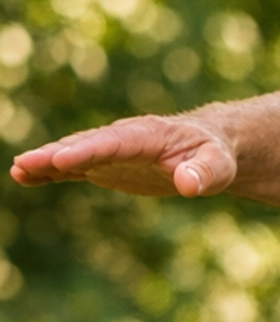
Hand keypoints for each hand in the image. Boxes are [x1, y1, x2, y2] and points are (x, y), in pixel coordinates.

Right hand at [10, 113, 236, 196]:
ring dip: (46, 163)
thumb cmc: (214, 155)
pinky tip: (25, 177)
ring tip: (19, 170)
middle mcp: (122, 139)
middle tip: (25, 163)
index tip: (62, 159)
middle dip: (55, 154)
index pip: (113, 143)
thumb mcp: (218, 166)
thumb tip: (188, 185)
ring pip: (74, 154)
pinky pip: (74, 168)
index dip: (88, 151)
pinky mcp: (106, 165)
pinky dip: (51, 172)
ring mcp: (111, 152)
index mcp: (147, 135)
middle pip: (85, 145)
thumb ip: (204, 173)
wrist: (208, 146)